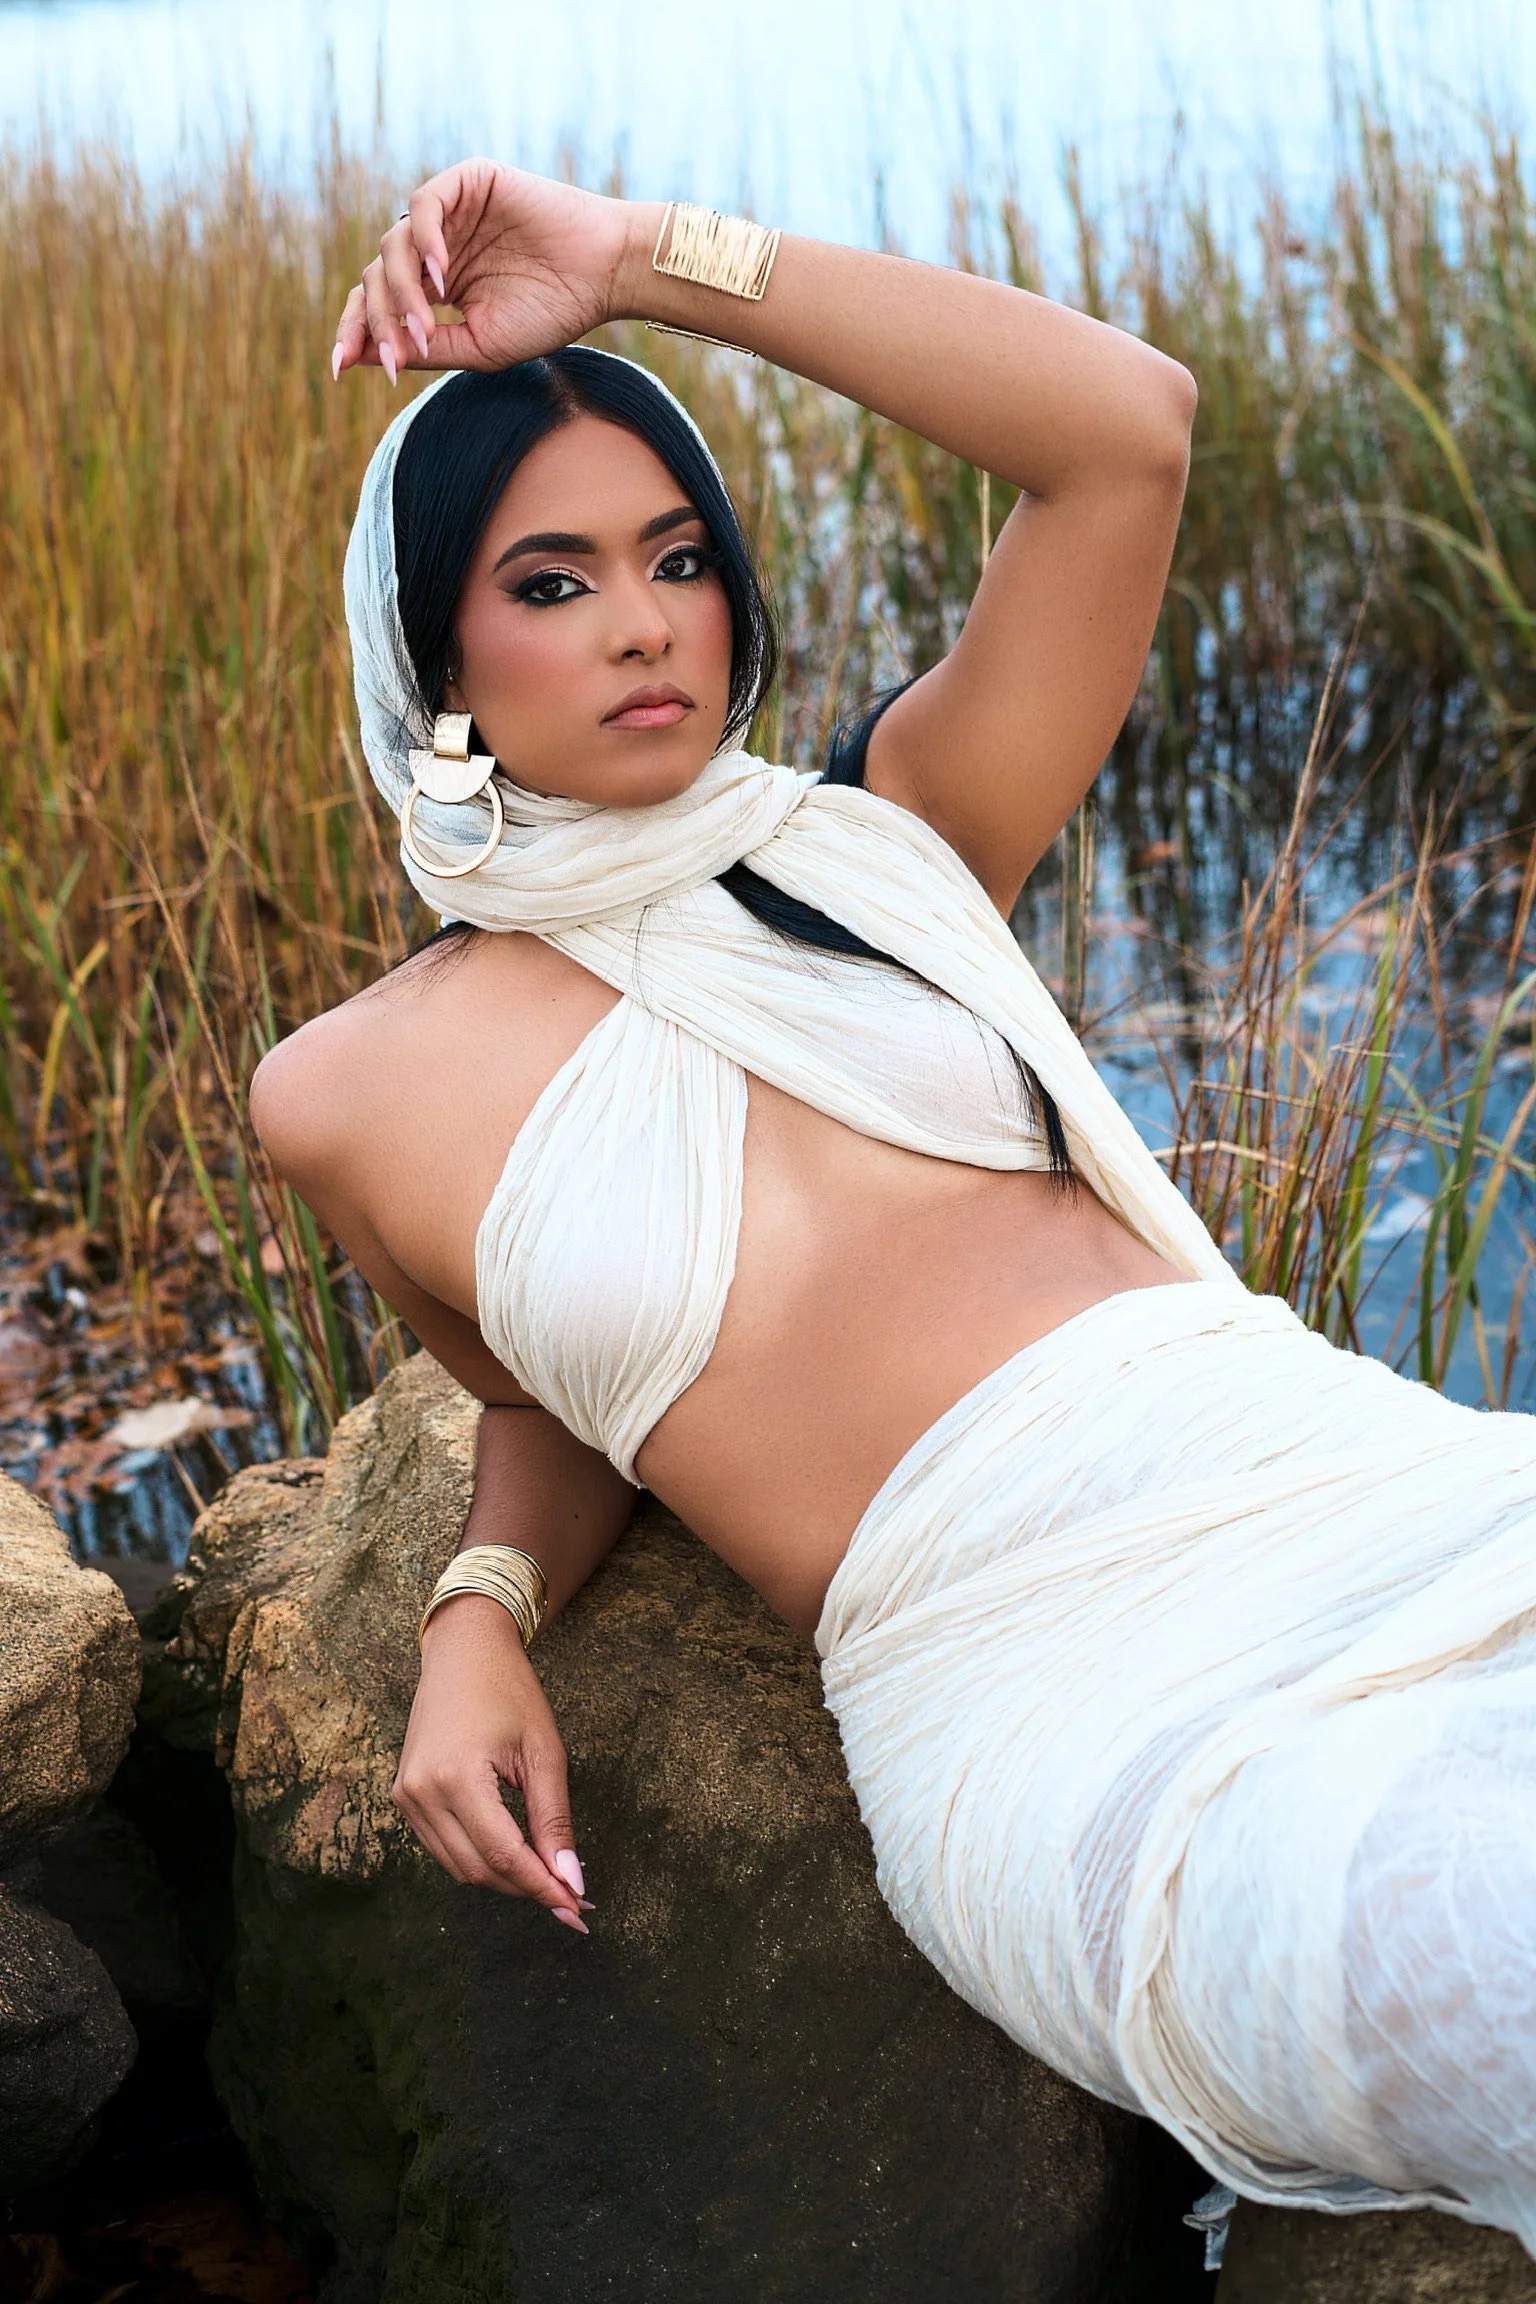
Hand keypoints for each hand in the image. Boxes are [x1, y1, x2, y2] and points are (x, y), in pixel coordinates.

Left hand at [333, 158, 636, 383]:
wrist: (602, 276)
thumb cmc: (551, 314)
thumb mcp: (479, 345)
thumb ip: (425, 348)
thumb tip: (366, 357)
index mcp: (436, 287)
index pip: (379, 303)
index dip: (356, 332)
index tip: (340, 367)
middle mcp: (435, 248)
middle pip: (376, 277)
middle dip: (377, 320)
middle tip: (394, 355)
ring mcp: (449, 214)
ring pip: (392, 245)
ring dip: (402, 291)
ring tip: (424, 324)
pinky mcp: (467, 182)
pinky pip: (422, 206)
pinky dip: (423, 240)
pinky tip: (440, 275)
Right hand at [392, 1593, 591, 1931]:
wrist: (463, 1650)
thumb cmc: (509, 1690)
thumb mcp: (543, 1752)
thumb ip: (554, 1820)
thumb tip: (570, 1880)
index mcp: (456, 1778)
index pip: (503, 1856)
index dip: (542, 1888)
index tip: (577, 1910)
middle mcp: (421, 1792)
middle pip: (479, 1870)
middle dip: (526, 1888)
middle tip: (570, 1897)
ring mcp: (406, 1796)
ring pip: (459, 1866)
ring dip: (503, 1878)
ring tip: (547, 1877)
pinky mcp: (405, 1796)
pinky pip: (444, 1846)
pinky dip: (479, 1857)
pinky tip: (513, 1853)